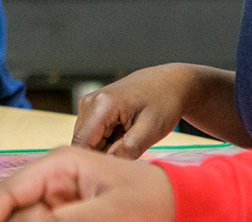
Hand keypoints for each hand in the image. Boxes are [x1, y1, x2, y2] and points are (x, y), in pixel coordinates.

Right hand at [0, 146, 173, 221]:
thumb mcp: (113, 211)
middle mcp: (53, 176)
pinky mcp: (66, 210)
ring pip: (25, 217)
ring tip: (74, 219)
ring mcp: (58, 194)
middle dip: (3, 221)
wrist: (176, 198)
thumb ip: (71, 219)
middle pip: (12, 206)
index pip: (11, 188)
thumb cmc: (152, 196)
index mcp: (61, 162)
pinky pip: (41, 220)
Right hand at [72, 65, 201, 158]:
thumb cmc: (164, 102)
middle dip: (104, 154)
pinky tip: (125, 134)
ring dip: (106, 148)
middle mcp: (89, 102)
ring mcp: (89, 104)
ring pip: (87, 141)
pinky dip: (108, 141)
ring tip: (130, 139)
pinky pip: (93, 134)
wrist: (169, 83)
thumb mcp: (152, 130)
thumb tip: (107, 164)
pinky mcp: (92, 108)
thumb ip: (128, 150)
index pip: (82, 144)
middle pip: (83, 144)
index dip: (97, 161)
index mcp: (101, 106)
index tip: (118, 167)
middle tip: (131, 151)